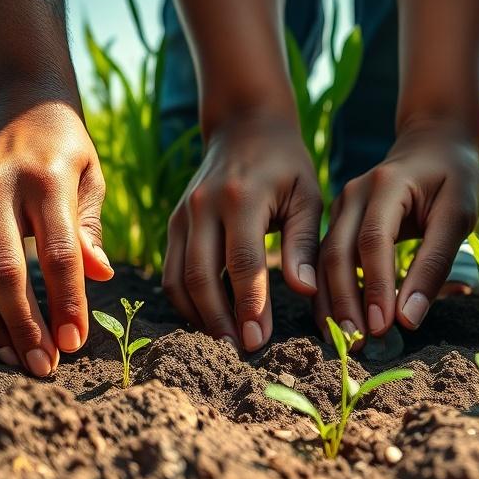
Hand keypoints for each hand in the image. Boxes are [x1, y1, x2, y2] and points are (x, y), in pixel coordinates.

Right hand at [0, 86, 113, 375]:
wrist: (20, 107)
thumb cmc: (67, 154)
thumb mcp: (91, 181)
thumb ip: (90, 231)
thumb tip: (101, 276)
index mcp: (45, 179)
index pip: (57, 253)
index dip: (66, 303)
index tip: (75, 344)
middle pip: (3, 272)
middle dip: (25, 326)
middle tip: (43, 366)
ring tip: (16, 359)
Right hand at [162, 113, 321, 351]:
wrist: (244, 126)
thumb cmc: (286, 166)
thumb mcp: (307, 196)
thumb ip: (304, 242)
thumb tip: (305, 289)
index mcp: (241, 197)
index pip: (242, 261)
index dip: (249, 305)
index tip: (258, 340)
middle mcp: (203, 206)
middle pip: (201, 275)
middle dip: (219, 319)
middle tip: (239, 352)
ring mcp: (182, 215)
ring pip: (179, 278)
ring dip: (199, 316)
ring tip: (224, 343)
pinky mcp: (173, 224)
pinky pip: (171, 272)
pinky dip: (185, 301)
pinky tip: (208, 320)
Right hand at [315, 122, 478, 342]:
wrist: (433, 141)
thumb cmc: (455, 178)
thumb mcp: (458, 214)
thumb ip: (435, 263)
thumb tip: (409, 318)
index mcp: (385, 185)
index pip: (374, 241)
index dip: (376, 286)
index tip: (383, 326)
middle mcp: (353, 194)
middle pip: (338, 253)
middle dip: (345, 301)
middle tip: (357, 342)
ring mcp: (340, 206)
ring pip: (324, 260)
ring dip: (331, 302)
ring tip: (343, 341)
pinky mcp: (338, 221)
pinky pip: (325, 260)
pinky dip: (328, 292)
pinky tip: (334, 323)